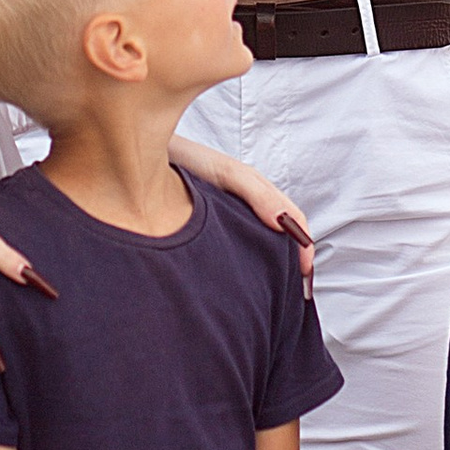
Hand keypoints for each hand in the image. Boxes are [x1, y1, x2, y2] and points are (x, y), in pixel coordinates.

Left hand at [167, 139, 315, 296]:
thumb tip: (286, 225)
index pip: (294, 220)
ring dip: (272, 263)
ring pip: (260, 242)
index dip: (304, 248)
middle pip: (282, 234)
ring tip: (274, 292)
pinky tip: (240, 279)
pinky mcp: (209, 226)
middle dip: (292, 261)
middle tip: (296, 294)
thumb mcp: (227, 174)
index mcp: (259, 190)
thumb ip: (258, 194)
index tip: (305, 278)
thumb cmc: (187, 160)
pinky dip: (247, 262)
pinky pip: (237, 247)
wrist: (144, 156)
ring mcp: (229, 214)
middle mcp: (248, 203)